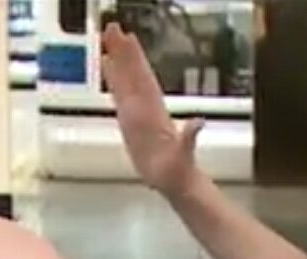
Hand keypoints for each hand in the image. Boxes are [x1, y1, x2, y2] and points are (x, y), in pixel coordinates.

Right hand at [100, 23, 202, 194]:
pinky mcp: (131, 121)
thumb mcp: (184, 155)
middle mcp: (146, 108)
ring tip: (108, 38)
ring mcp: (138, 112)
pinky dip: (113, 78)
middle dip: (123, 51)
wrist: (176, 182)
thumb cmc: (178, 171)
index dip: (134, 60)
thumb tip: (198, 122)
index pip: (142, 79)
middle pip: (133, 73)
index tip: (127, 39)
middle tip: (112, 28)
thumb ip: (189, 138)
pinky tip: (107, 65)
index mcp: (154, 112)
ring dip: (117, 59)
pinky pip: (120, 94)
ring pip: (126, 80)